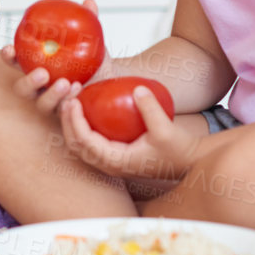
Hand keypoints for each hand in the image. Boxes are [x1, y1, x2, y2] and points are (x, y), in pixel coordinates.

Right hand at [0, 0, 105, 112]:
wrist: (112, 82)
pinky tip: (78, 92)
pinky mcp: (65, 114)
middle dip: (28, 81)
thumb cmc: (93, 58)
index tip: (10, 49)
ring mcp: (51, 102)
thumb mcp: (91, 39)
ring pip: (42, 103)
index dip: (9, 56)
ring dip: (51, 95)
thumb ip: (88, 21)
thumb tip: (89, 2)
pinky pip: (62, 112)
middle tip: (42, 73)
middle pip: (22, 88)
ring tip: (66, 83)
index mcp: (35, 65)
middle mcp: (39, 87)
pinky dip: (68, 101)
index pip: (15, 61)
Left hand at [58, 86, 200, 180]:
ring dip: (71, 123)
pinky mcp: (114, 156)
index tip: (73, 101)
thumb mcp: (166, 129)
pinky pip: (89, 142)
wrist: (188, 162)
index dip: (74, 121)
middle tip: (67, 97)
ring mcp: (110, 162)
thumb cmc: (178, 148)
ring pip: (79, 145)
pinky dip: (81, 126)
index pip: (85, 142)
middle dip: (66, 121)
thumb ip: (151, 109)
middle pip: (75, 145)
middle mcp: (109, 165)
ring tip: (72, 100)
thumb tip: (138, 88)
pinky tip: (84, 108)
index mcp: (116, 162)